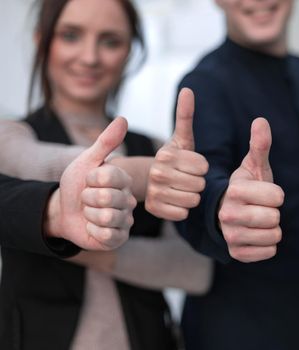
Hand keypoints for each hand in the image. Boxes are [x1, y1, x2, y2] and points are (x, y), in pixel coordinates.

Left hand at [47, 117, 136, 249]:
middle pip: (106, 198)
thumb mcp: (86, 161)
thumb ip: (106, 141)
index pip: (108, 176)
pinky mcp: (118, 238)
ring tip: (89, 213)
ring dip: (89, 215)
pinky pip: (106, 235)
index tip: (88, 180)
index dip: (90, 179)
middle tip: (86, 199)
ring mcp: (125, 220)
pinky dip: (92, 231)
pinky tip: (92, 227)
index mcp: (124, 179)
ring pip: (107, 217)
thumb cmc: (76, 184)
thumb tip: (123, 118)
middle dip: (87, 199)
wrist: (63, 211)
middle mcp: (128, 199)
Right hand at [146, 88, 208, 219]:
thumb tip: (188, 90)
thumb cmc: (175, 158)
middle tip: (186, 178)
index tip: (191, 164)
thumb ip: (185, 115)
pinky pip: (183, 214)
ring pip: (193, 200)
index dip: (202, 167)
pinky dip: (183, 210)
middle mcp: (157, 172)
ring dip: (192, 196)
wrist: (152, 179)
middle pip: (199, 184)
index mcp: (167, 154)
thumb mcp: (182, 138)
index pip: (203, 167)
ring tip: (181, 189)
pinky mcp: (154, 209)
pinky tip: (174, 201)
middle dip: (198, 182)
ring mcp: (154, 192)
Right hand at [218, 118, 284, 262]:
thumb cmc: (247, 187)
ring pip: (274, 235)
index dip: (276, 194)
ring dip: (273, 228)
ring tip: (260, 221)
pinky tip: (258, 234)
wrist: (229, 212)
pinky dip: (269, 244)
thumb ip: (259, 145)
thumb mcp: (253, 166)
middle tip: (263, 208)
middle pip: (275, 217)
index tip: (265, 193)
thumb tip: (261, 121)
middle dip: (274, 212)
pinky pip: (270, 252)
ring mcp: (231, 236)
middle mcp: (228, 214)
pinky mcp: (237, 253)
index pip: (277, 196)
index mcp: (234, 190)